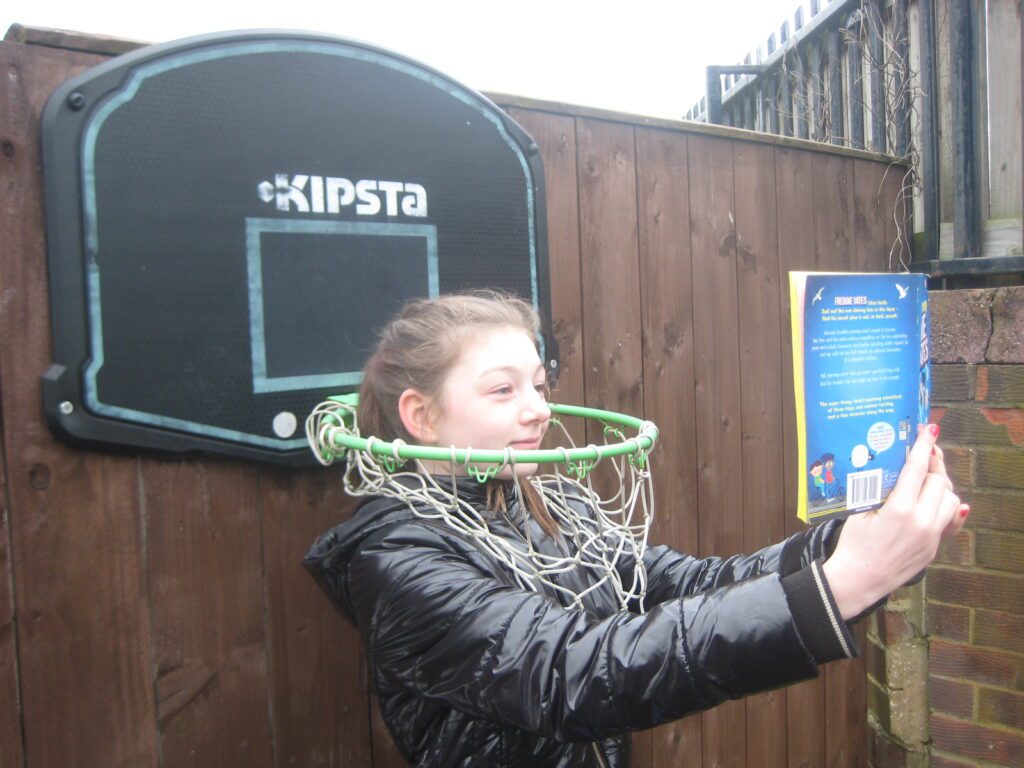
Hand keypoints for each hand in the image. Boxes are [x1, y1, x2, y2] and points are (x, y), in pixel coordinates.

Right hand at [822, 424, 967, 619]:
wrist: (858, 580)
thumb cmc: (853, 544)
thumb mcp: (862, 511)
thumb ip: (883, 492)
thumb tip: (898, 472)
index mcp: (899, 509)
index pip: (917, 469)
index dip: (923, 446)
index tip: (930, 430)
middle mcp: (920, 522)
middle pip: (940, 482)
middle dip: (934, 464)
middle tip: (927, 452)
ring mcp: (930, 537)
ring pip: (951, 500)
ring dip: (941, 486)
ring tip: (928, 478)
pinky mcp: (933, 548)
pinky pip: (949, 522)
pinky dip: (947, 508)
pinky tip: (943, 501)